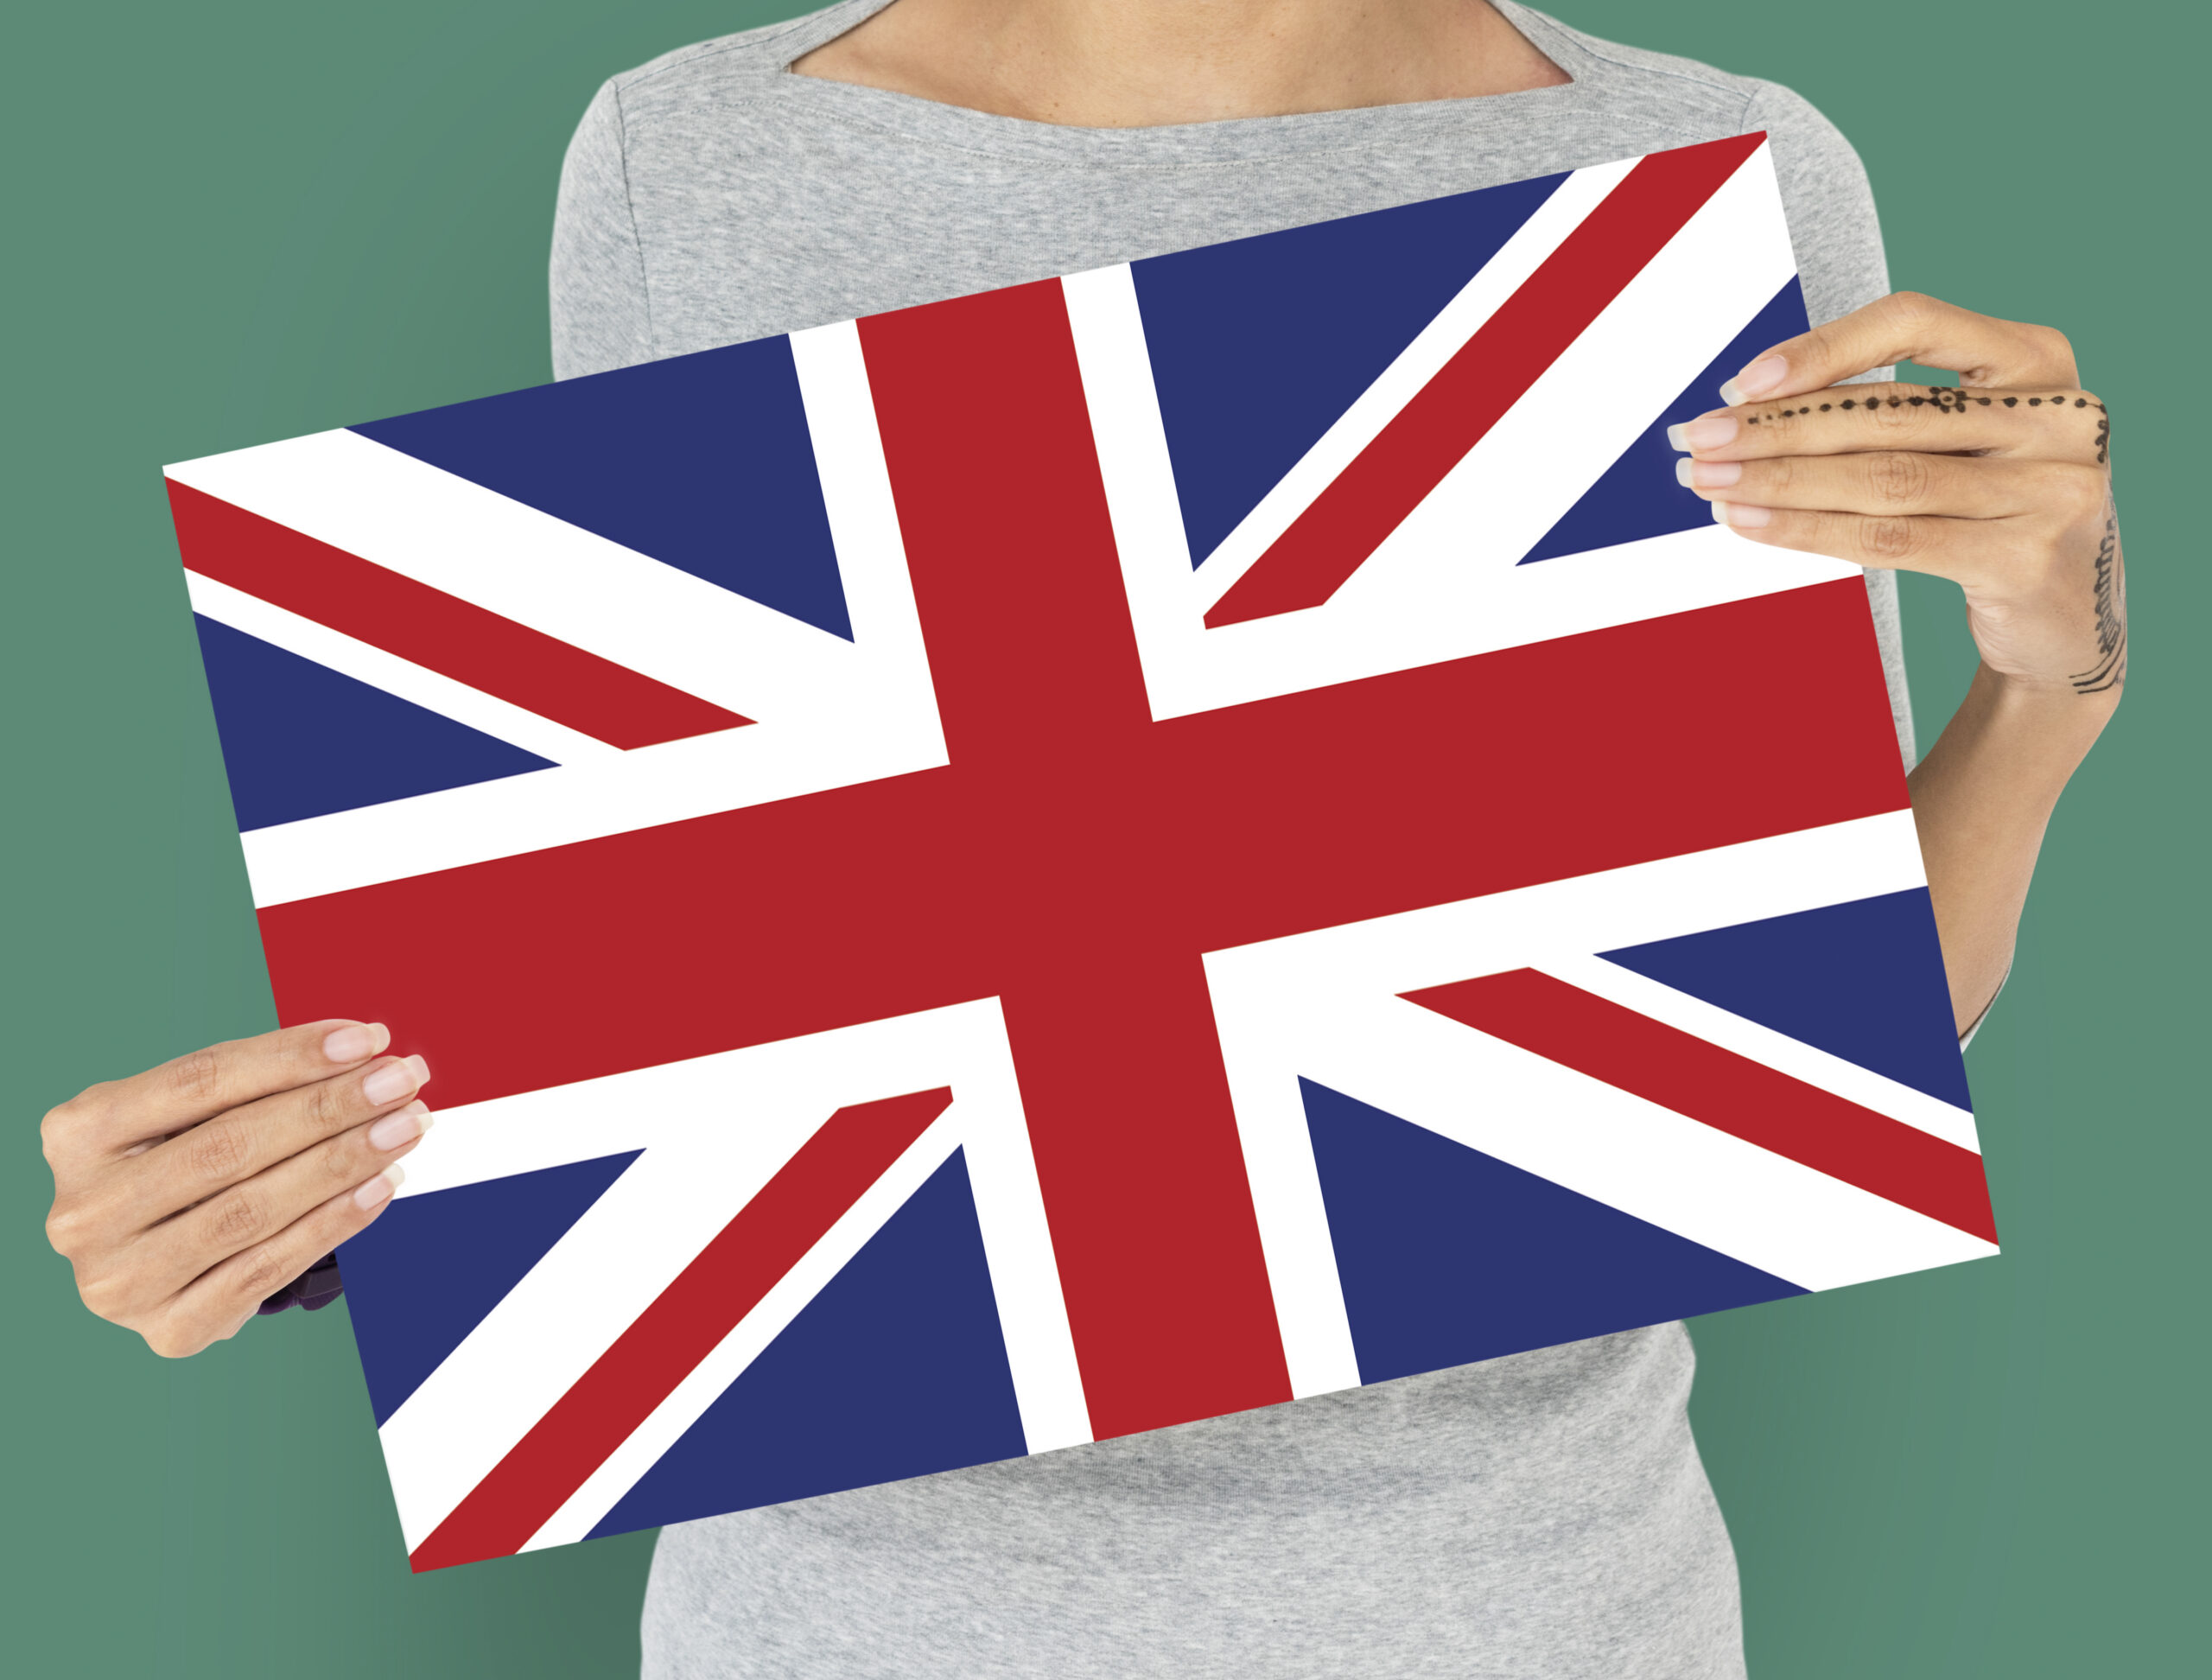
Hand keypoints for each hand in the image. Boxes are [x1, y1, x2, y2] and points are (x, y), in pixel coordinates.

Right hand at [42, 1022, 431, 1356]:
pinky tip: (381, 1187)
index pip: (200, 1079)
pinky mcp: (168, 1330)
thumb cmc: (188, 1169)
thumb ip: (260, 1084)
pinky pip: (267, 1270)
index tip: (369, 1039)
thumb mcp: (193, 1117)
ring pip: (252, 1208)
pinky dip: (334, 1223)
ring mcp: (119, 1278)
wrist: (159, 1266)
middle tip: (402, 1082)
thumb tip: (365, 1049)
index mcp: (78, 1133)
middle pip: (229, 1145)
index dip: (291, 1055)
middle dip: (330, 1107)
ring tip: (405, 1127)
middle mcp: (84, 1210)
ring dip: (344, 1162)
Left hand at [1668, 290, 2124, 701]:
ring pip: (1884, 478)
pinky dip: (1809, 530)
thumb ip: (1887, 412)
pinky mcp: (2024, 559)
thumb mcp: (1963, 442)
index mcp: (2037, 359)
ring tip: (1710, 483)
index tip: (1742, 382)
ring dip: (1779, 480)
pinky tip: (1751, 524)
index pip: (1915, 322)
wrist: (2066, 622)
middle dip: (1776, 426)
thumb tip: (1748, 405)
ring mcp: (2050, 488)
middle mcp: (2056, 415)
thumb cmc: (1993, 513)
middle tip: (1698, 439)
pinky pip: (1893, 539)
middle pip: (1887, 411)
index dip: (1822, 347)